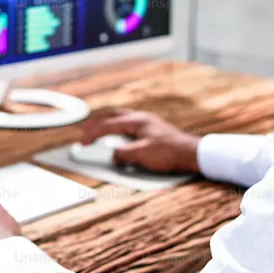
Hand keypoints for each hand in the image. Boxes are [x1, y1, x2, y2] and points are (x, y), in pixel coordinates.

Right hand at [79, 109, 200, 173]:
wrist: (191, 153)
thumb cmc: (169, 152)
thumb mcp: (141, 154)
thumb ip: (122, 154)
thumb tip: (111, 155)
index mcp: (136, 121)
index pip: (108, 125)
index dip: (92, 133)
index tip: (82, 142)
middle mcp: (142, 118)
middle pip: (114, 116)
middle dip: (98, 123)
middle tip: (86, 130)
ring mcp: (148, 123)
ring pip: (123, 119)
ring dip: (109, 124)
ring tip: (100, 130)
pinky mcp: (154, 130)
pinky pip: (131, 125)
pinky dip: (120, 129)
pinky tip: (121, 136)